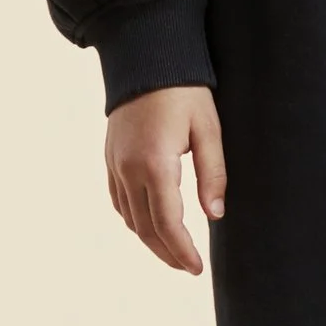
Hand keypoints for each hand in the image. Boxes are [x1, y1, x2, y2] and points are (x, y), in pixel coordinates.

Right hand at [104, 85, 225, 273]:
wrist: (146, 56)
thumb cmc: (185, 90)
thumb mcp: (209, 129)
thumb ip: (213, 174)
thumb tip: (215, 216)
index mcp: (155, 163)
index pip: (167, 223)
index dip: (182, 251)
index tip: (197, 268)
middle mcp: (128, 168)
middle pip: (145, 227)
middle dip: (167, 253)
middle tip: (188, 267)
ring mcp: (115, 164)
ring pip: (129, 218)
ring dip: (150, 240)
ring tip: (173, 252)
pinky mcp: (110, 158)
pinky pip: (118, 200)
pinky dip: (134, 220)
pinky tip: (150, 225)